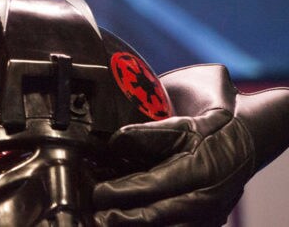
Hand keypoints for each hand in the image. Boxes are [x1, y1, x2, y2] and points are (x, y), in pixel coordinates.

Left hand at [93, 63, 288, 225]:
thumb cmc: (210, 131)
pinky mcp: (207, 223)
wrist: (244, 144)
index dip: (124, 190)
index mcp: (199, 169)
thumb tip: (113, 143)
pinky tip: (129, 225)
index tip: (99, 192)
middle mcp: (206, 197)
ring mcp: (208, 214)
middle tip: (98, 216)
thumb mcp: (181, 125)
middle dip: (125, 218)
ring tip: (107, 223)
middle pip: (159, 215)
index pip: (155, 185)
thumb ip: (146, 134)